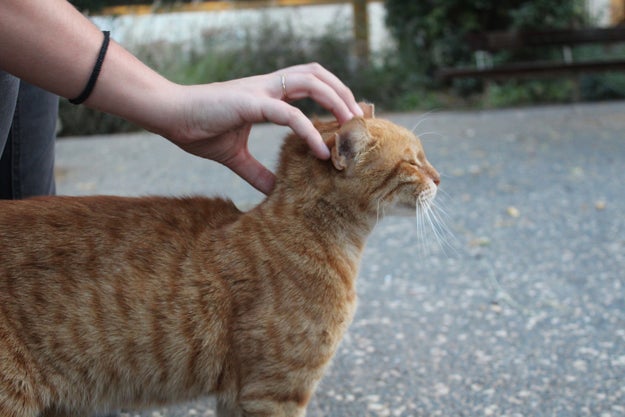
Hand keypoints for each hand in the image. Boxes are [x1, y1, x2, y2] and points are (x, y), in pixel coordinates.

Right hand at [162, 64, 363, 193]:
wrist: (169, 116)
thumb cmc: (197, 129)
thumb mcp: (234, 156)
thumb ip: (256, 172)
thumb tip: (273, 191)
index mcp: (265, 94)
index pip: (307, 83)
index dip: (331, 95)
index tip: (347, 119)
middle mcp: (267, 86)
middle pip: (316, 74)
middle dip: (342, 92)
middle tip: (359, 120)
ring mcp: (260, 91)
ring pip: (310, 82)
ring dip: (335, 100)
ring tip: (351, 126)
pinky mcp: (251, 103)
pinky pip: (289, 113)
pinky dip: (309, 130)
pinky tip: (321, 150)